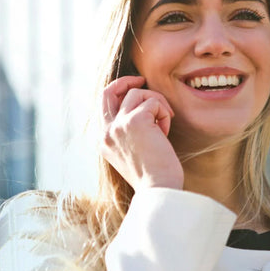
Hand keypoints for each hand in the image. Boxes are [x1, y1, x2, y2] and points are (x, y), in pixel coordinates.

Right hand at [100, 76, 183, 191]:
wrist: (158, 190)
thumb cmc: (153, 176)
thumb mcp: (133, 153)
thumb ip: (129, 132)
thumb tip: (142, 109)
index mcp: (104, 141)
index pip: (103, 105)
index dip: (119, 92)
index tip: (135, 89)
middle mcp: (106, 132)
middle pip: (109, 91)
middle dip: (126, 81)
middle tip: (142, 80)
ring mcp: (118, 125)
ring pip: (138, 94)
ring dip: (157, 104)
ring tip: (164, 125)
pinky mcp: (135, 121)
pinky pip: (153, 102)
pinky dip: (164, 113)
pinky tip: (165, 132)